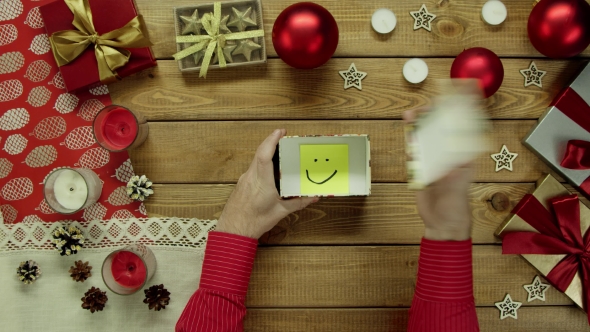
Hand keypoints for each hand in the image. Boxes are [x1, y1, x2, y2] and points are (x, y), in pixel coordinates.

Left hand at [216, 129, 317, 238]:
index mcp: (262, 182)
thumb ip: (298, 202)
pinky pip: (253, 168)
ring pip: (256, 159)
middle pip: (260, 152)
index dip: (272, 140)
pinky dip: (263, 164)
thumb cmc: (254, 222)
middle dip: (272, 141)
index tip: (280, 132)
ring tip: (281, 153)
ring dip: (267, 153)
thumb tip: (313, 197)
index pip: (264, 155)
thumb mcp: (280, 212)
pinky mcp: (242, 182)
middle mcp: (251, 177)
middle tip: (285, 137)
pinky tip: (272, 171)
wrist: (233, 230)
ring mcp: (245, 179)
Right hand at [404, 110, 472, 240]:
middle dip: (433, 113)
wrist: (442, 223)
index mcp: (463, 155)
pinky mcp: (420, 168)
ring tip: (410, 115)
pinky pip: (414, 151)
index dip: (463, 107)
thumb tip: (456, 150)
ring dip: (418, 124)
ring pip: (425, 136)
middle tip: (424, 105)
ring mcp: (434, 160)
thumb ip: (457, 168)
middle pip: (441, 127)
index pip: (464, 126)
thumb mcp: (460, 184)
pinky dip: (410, 141)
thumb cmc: (457, 205)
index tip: (460, 90)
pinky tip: (408, 133)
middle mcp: (449, 154)